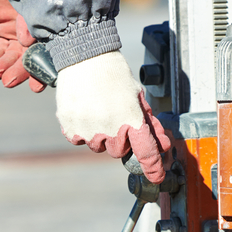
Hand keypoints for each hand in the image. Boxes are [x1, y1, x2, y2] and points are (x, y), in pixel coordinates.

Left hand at [0, 0, 44, 92]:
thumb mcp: (32, 1)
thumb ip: (30, 21)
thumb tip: (25, 42)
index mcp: (49, 35)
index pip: (48, 58)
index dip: (42, 74)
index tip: (35, 87)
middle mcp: (35, 41)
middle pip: (28, 62)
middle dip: (18, 73)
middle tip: (8, 82)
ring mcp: (19, 40)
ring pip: (12, 58)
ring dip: (2, 67)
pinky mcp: (3, 36)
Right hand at [55, 51, 170, 182]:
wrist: (83, 55)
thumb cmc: (112, 72)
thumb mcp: (136, 94)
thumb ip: (148, 121)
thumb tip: (161, 143)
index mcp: (130, 117)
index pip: (146, 151)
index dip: (153, 167)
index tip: (157, 176)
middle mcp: (109, 127)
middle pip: (118, 151)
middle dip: (120, 139)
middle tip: (115, 117)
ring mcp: (88, 129)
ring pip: (98, 146)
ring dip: (100, 135)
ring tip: (97, 110)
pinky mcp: (70, 127)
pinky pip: (79, 140)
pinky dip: (82, 130)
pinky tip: (84, 111)